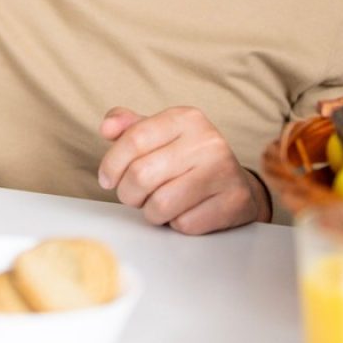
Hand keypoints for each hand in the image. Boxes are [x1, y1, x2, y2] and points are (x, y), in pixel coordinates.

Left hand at [96, 106, 270, 234]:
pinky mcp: (234, 203)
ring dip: (151, 211)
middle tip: (134, 196)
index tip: (107, 179)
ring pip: (160, 204)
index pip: (134, 139)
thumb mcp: (159, 135)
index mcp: (186, 118)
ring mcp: (224, 172)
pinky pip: (184, 224)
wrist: (235, 184)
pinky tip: (184, 211)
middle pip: (141, 175)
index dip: (111, 164)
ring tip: (158, 204)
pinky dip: (176, 223)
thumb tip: (107, 128)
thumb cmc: (187, 159)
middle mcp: (208, 141)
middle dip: (128, 193)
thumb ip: (129, 127)